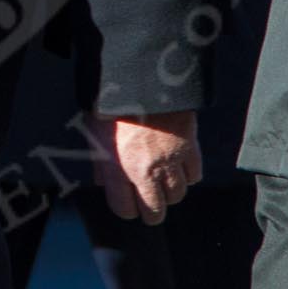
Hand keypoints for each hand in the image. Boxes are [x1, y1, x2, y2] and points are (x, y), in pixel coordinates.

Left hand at [88, 109, 200, 224]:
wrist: (142, 76)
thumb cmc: (113, 102)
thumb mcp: (93, 130)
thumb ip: (98, 160)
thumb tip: (101, 180)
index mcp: (117, 167)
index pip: (125, 210)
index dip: (126, 208)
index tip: (128, 202)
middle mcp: (145, 170)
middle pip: (155, 212)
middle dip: (152, 209)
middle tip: (149, 198)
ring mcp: (170, 161)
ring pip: (177, 195)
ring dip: (170, 191)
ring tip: (163, 178)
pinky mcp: (189, 148)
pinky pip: (194, 176)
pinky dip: (187, 174)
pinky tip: (178, 164)